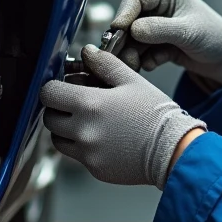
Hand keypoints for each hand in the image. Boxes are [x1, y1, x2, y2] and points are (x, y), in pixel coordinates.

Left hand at [40, 46, 206, 188]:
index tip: (63, 86)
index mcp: (90, 104)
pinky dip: (84, 147)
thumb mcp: (132, 81)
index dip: (54, 87)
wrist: (173, 148)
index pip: (49, 93)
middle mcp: (83, 131)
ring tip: (88, 122)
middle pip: (49, 118)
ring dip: (65, 130)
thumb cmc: (156, 114)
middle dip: (58, 108)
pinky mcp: (95, 169)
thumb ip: (106, 64)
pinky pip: (77, 156)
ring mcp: (87, 153)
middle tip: (74, 104)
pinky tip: (105, 138)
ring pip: (58, 140)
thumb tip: (87, 52)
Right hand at [113, 0, 221, 87]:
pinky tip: (150, 66)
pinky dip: (143, 61)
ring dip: (131, 53)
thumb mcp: (188, 31)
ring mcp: (157, 29)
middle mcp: (158, 9)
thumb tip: (133, 30)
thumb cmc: (215, 36)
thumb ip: (160, 29)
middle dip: (124, 39)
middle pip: (129, 21)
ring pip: (133, 40)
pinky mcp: (158, 46)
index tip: (117, 30)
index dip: (124, 14)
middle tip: (119, 55)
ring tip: (134, 66)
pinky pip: (142, 53)